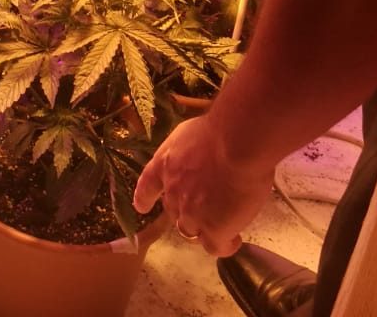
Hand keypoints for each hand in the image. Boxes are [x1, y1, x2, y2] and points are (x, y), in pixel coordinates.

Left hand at [132, 116, 271, 256]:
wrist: (235, 144)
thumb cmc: (217, 131)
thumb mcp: (190, 133)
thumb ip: (189, 151)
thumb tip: (200, 156)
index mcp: (164, 165)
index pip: (148, 184)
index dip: (145, 197)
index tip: (141, 207)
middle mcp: (172, 192)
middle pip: (173, 211)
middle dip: (188, 211)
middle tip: (209, 206)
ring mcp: (190, 213)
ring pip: (191, 231)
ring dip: (204, 230)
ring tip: (222, 226)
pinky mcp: (213, 228)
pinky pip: (215, 246)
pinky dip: (224, 245)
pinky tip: (233, 240)